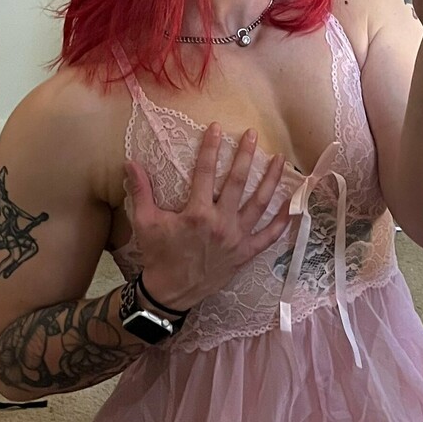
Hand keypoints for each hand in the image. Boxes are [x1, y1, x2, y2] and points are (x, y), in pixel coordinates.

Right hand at [123, 124, 290, 311]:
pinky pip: (269, 235)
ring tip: (280, 159)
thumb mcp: (145, 222)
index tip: (216, 128)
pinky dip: (282, 220)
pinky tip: (292, 203)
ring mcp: (236, 239)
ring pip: (260, 204)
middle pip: (238, 182)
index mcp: (197, 213)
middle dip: (246, 155)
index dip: (210, 148)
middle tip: (252, 134)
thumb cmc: (158, 255)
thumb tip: (129, 162)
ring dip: (271, 180)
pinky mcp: (246, 253)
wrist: (170, 293)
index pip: (205, 172)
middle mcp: (221, 223)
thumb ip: (141, 191)